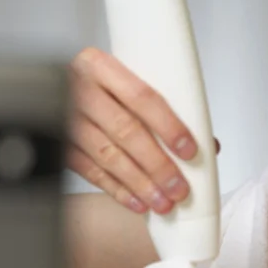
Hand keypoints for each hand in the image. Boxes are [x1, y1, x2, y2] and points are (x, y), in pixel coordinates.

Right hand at [68, 47, 220, 214]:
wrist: (60, 88)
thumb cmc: (103, 86)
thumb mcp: (128, 82)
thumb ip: (165, 108)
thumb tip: (208, 145)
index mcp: (99, 65)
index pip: (141, 96)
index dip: (168, 126)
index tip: (189, 150)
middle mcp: (80, 89)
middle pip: (125, 130)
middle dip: (157, 165)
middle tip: (178, 188)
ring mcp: (65, 118)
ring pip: (108, 156)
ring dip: (140, 184)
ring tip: (162, 202)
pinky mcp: (59, 144)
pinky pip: (90, 171)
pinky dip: (117, 190)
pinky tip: (137, 202)